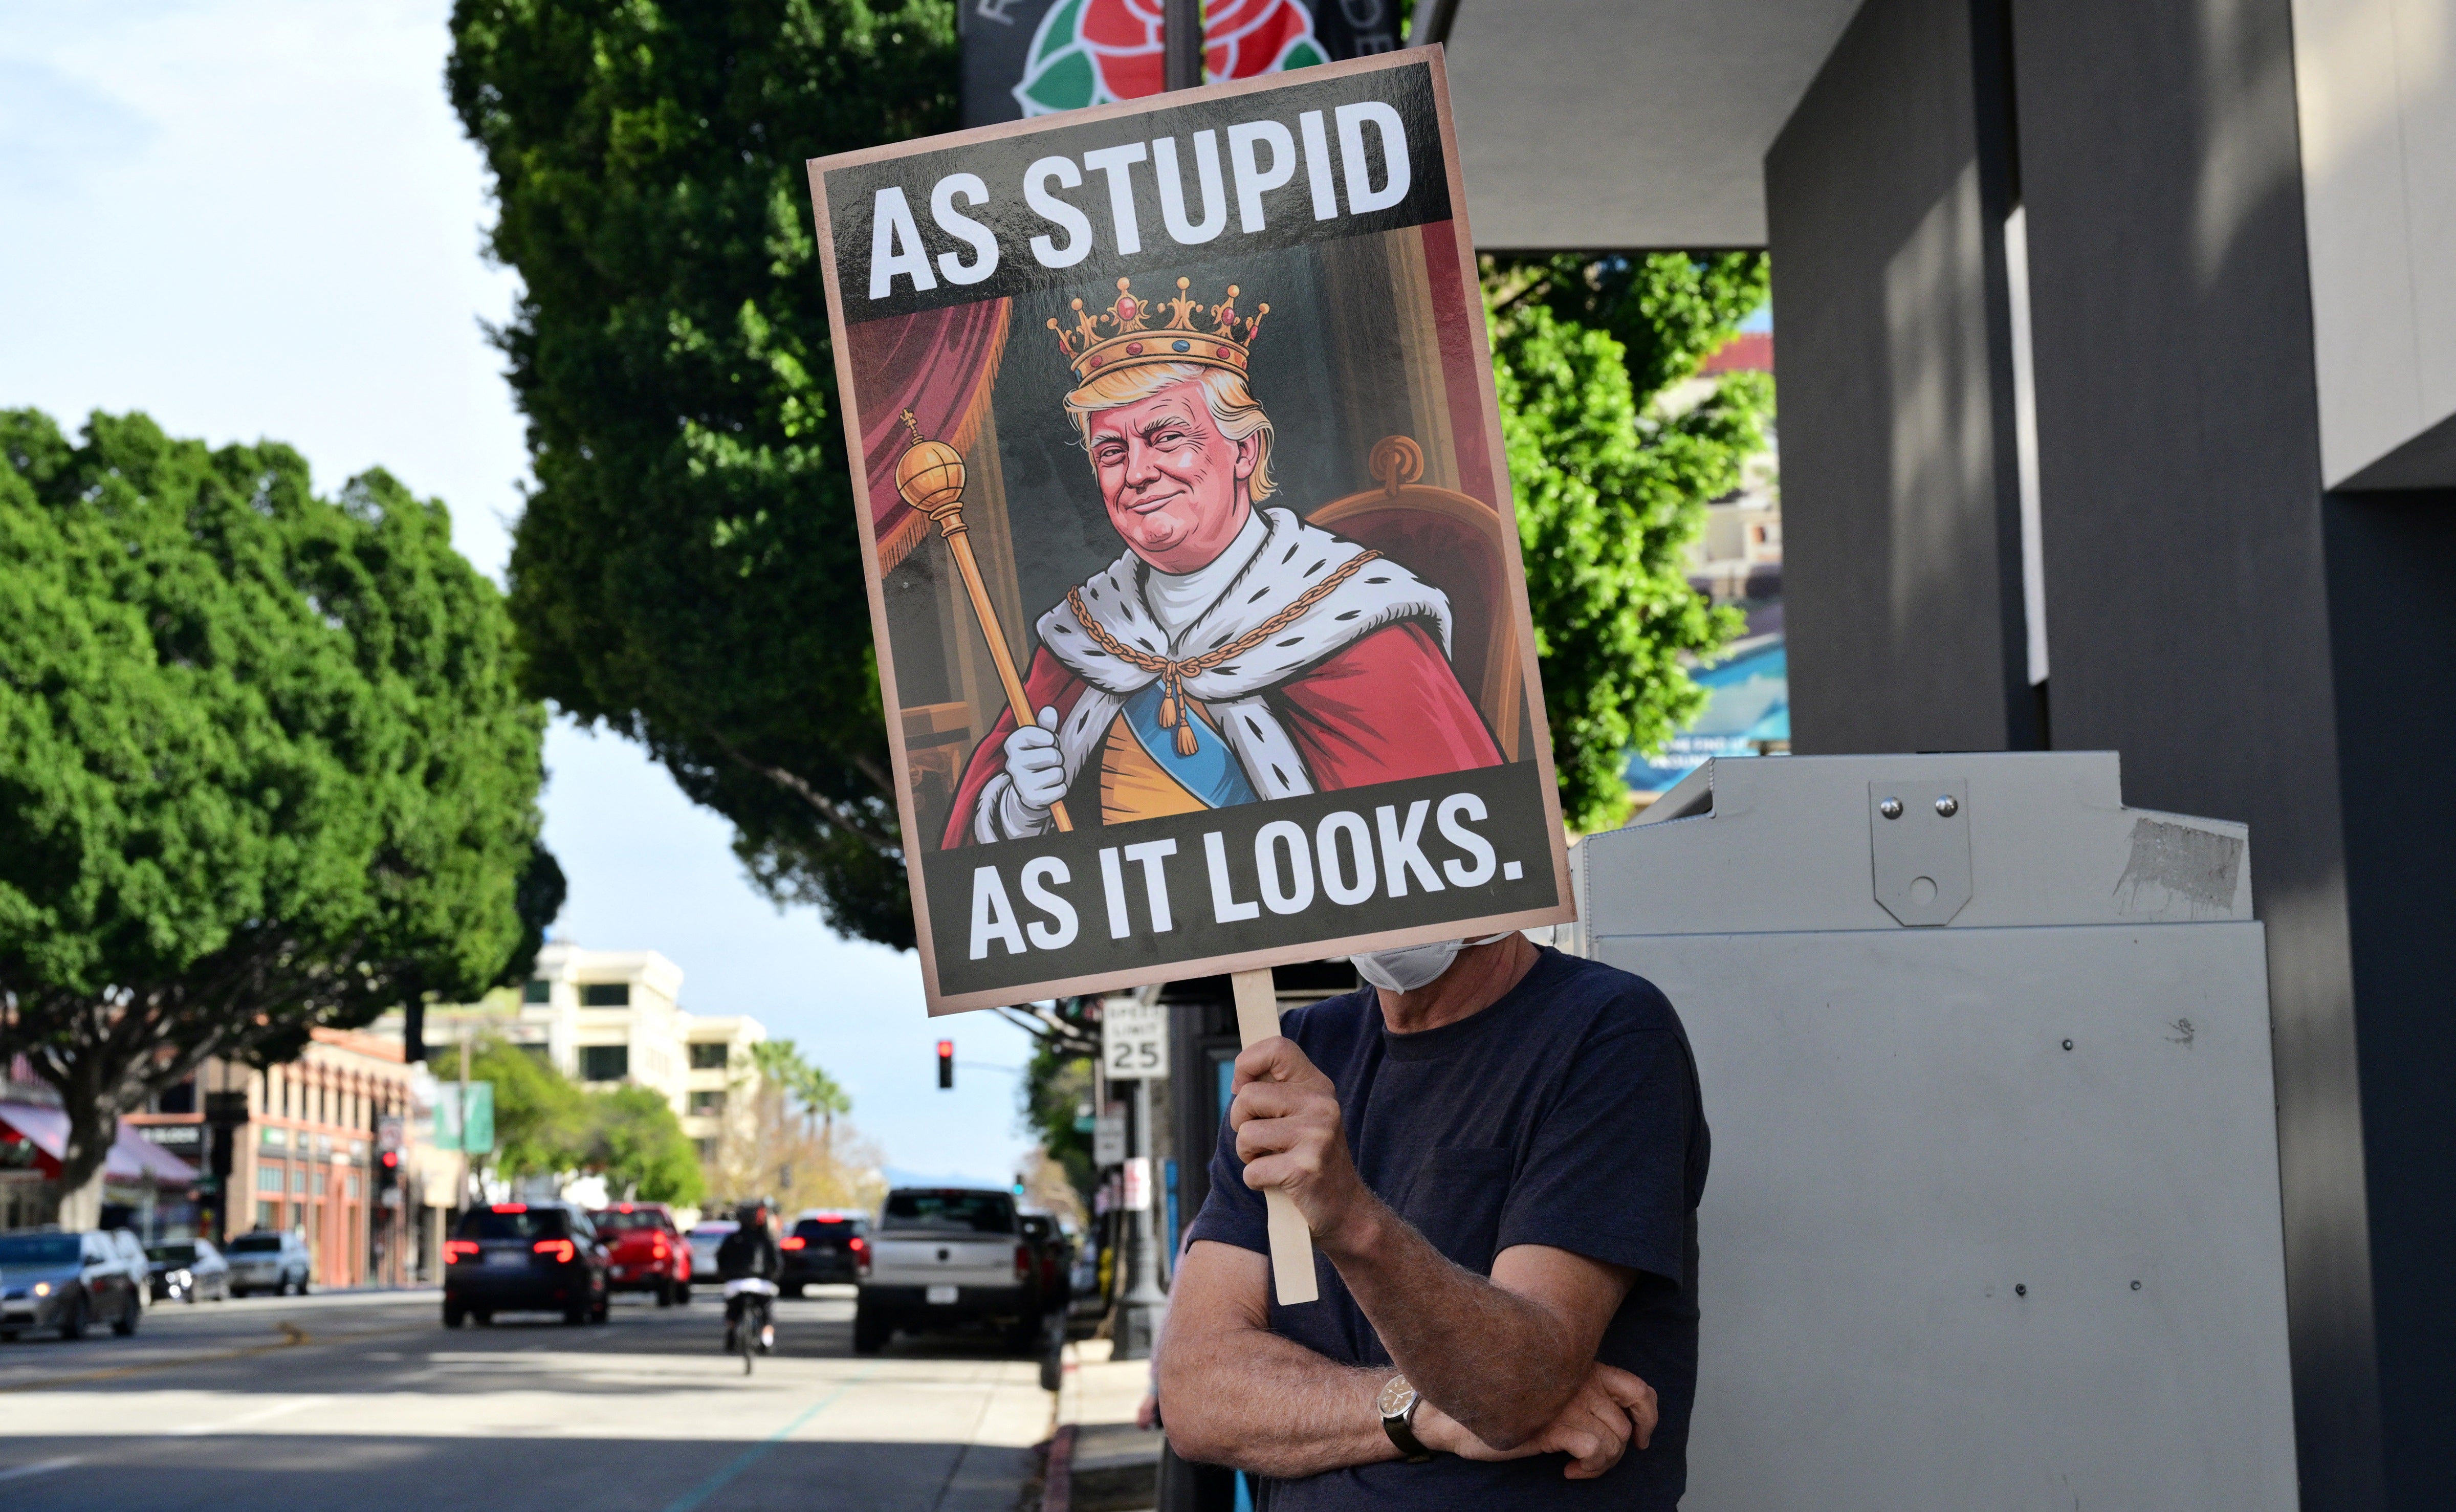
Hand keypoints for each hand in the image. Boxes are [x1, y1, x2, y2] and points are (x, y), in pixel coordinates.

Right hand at [1002, 706, 1067, 812]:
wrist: (1027, 789)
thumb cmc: (1037, 757)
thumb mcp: (1039, 739)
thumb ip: (1045, 725)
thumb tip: (1049, 710)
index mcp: (1012, 743)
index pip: (1042, 735)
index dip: (1051, 738)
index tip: (1049, 742)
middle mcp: (1012, 762)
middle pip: (1053, 755)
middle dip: (1058, 757)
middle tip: (1050, 761)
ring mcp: (1020, 782)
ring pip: (1058, 773)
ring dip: (1059, 773)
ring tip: (1049, 774)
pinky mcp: (1030, 798)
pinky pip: (1060, 790)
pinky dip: (1060, 788)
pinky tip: (1050, 787)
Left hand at [1229, 1038, 1372, 1251]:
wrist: (1346, 1210)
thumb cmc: (1310, 1160)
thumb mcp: (1302, 1116)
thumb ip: (1277, 1093)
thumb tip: (1239, 1078)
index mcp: (1317, 1086)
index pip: (1278, 1048)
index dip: (1248, 1062)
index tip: (1242, 1086)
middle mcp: (1320, 1104)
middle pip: (1247, 1096)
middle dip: (1240, 1123)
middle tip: (1261, 1142)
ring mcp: (1316, 1135)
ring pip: (1245, 1134)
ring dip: (1248, 1155)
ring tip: (1273, 1161)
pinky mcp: (1305, 1168)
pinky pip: (1252, 1170)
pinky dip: (1256, 1181)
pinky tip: (1279, 1182)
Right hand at [1411, 1363, 1657, 1479]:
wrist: (1459, 1414)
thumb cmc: (1502, 1404)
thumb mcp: (1549, 1393)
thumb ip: (1579, 1395)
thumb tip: (1615, 1424)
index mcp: (1583, 1368)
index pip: (1638, 1388)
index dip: (1649, 1418)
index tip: (1641, 1439)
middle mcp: (1580, 1380)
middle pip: (1627, 1424)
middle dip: (1618, 1452)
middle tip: (1595, 1463)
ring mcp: (1568, 1401)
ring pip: (1614, 1441)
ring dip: (1602, 1466)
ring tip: (1578, 1468)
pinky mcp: (1554, 1424)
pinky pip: (1597, 1452)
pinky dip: (1590, 1469)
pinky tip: (1568, 1471)